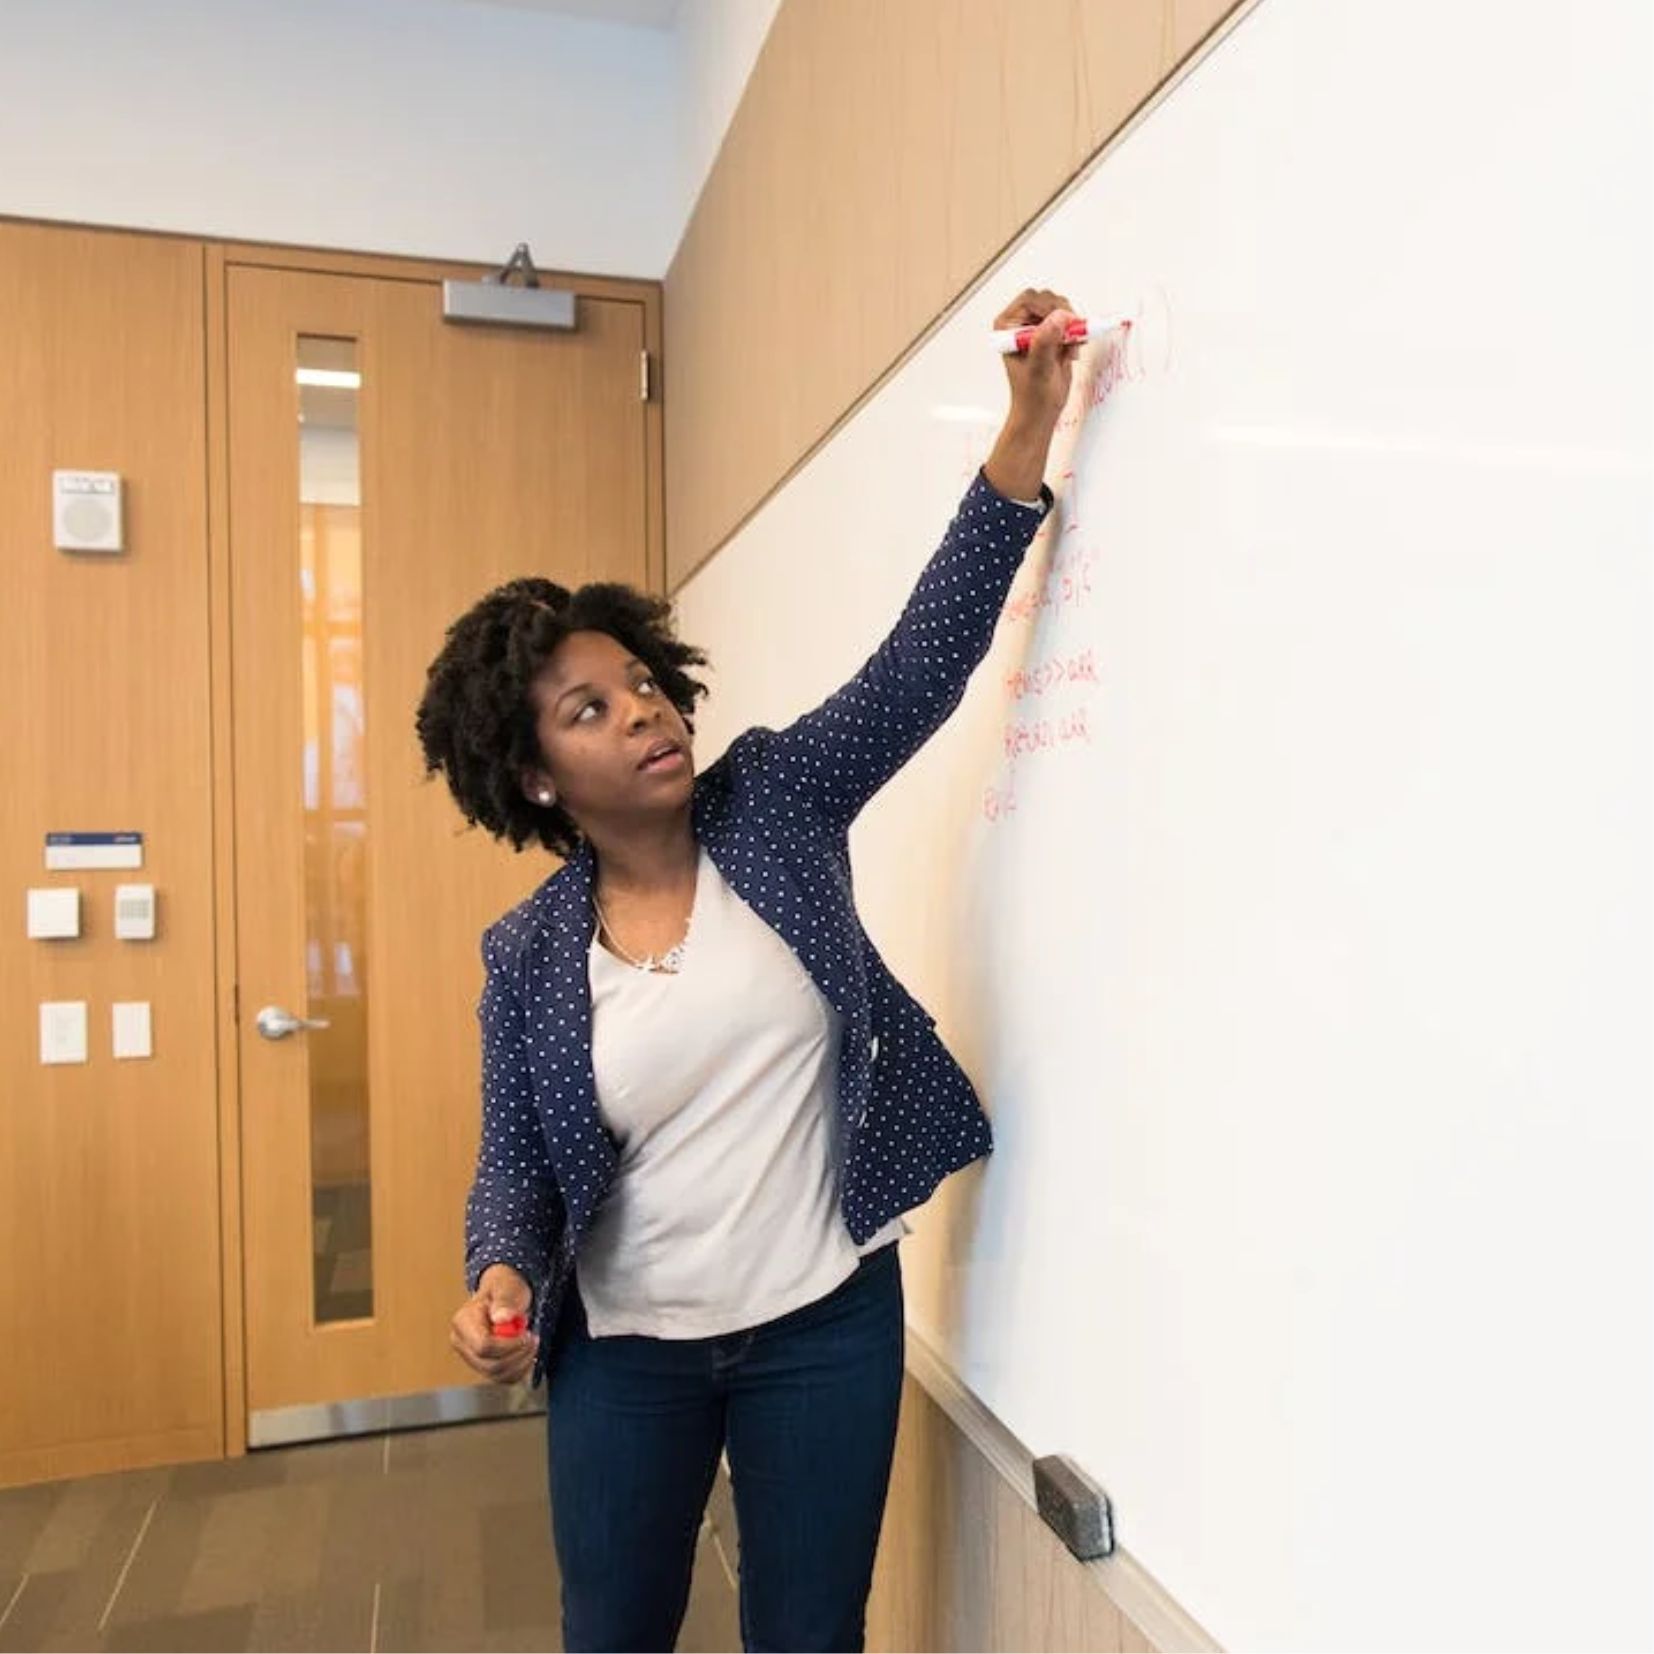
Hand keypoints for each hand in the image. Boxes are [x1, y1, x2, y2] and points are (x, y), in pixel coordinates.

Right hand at [450, 1262, 537, 1384]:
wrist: (504, 1294)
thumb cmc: (504, 1288)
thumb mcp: (507, 1288)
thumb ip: (505, 1302)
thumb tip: (502, 1317)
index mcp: (462, 1322)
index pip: (483, 1346)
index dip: (508, 1345)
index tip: (526, 1334)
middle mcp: (461, 1343)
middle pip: (490, 1365)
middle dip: (517, 1355)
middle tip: (532, 1339)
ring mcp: (471, 1357)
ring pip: (497, 1375)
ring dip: (521, 1363)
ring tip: (530, 1344)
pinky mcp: (483, 1366)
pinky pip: (503, 1379)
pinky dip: (520, 1370)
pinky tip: (527, 1354)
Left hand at [994, 287, 1080, 429]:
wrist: (1041, 412)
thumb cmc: (1031, 396)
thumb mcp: (1038, 369)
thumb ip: (1045, 342)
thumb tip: (1057, 318)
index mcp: (1008, 328)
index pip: (1029, 300)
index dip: (1048, 307)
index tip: (1062, 323)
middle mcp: (1021, 324)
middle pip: (1047, 300)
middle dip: (1062, 314)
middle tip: (1070, 334)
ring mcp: (1038, 329)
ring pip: (1061, 309)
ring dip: (1071, 325)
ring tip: (1069, 349)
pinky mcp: (1054, 336)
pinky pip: (1070, 322)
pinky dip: (1077, 333)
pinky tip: (1072, 353)